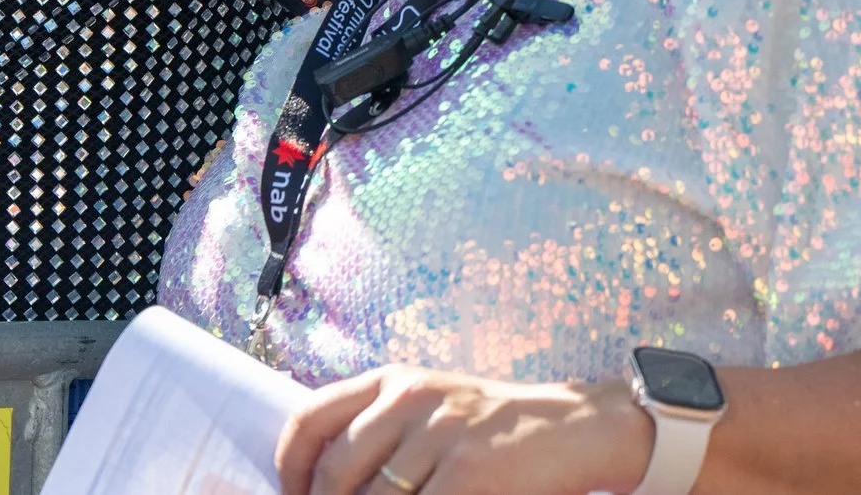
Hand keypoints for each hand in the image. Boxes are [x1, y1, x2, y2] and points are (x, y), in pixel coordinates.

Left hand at [277, 365, 650, 494]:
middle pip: (336, 470)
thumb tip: (322, 480)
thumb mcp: (427, 410)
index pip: (309, 418)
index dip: (291, 468)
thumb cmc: (488, 428)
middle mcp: (409, 398)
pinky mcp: (470, 470)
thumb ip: (378, 430)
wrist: (569, 427)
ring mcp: (440, 433)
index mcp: (391, 381)